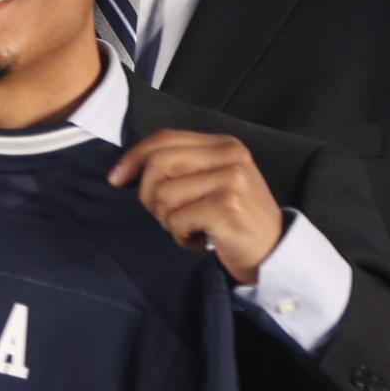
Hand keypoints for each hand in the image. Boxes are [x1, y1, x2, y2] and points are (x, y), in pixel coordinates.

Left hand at [107, 130, 285, 283]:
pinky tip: (201, 239)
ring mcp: (232, 180)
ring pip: (163, 195)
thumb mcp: (209, 183)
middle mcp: (230, 156)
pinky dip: (181, 237)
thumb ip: (177, 168)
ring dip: (169, 221)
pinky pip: (176, 221)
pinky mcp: (227, 207)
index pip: (164, 139)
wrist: (273, 251)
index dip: (133, 157)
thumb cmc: (231, 219)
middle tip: (168, 215)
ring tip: (193, 227)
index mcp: (223, 145)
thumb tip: (122, 171)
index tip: (116, 178)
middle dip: (150, 196)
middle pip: (158, 164)